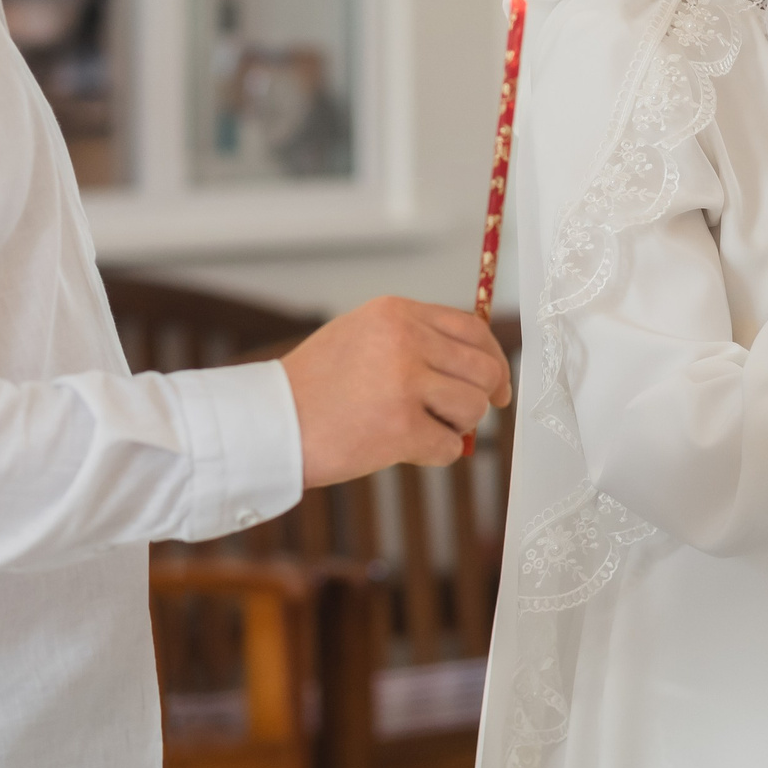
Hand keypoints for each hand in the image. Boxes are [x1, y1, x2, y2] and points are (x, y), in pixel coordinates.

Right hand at [279, 297, 513, 486]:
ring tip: (422, 430)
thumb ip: (414, 340)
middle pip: (482, 369)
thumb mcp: (362, 337)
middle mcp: (404, 340)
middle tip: (465, 418)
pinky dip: (436, 455)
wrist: (269, 424)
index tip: (498, 385)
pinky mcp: (400, 427)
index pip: (472, 329)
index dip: (493, 359)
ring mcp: (403, 383)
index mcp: (395, 313)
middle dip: (484, 398)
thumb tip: (473, 363)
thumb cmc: (314, 387)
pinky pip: (450, 447)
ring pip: (473, 408)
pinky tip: (405, 450)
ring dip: (457, 427)